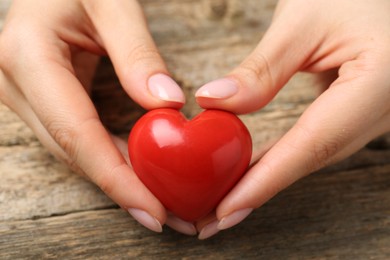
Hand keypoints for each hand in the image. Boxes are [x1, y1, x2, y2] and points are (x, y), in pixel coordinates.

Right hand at [0, 0, 196, 234]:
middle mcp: (16, 83)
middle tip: (171, 217)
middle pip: (76, 152)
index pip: (76, 133)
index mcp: (28, 56)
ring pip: (76, 152)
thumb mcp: (110, 2)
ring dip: (120, 180)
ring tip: (163, 203)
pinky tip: (140, 174)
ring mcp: (25, 95)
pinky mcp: (41, 100)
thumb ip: (137, 51)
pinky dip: (111, 159)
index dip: (116, 178)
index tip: (154, 211)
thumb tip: (168, 106)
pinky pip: (78, 138)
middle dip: (124, 189)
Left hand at [195, 0, 389, 238]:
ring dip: (266, 180)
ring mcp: (372, 114)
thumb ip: (262, 67)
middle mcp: (384, 109)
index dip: (267, 180)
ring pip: (312, 155)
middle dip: (259, 191)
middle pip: (311, 158)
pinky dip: (280, 160)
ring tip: (223, 203)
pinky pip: (315, 143)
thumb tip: (214, 102)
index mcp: (380, 83)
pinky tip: (251, 172)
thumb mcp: (305, 19)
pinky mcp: (356, 113)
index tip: (227, 208)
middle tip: (212, 219)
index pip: (313, 142)